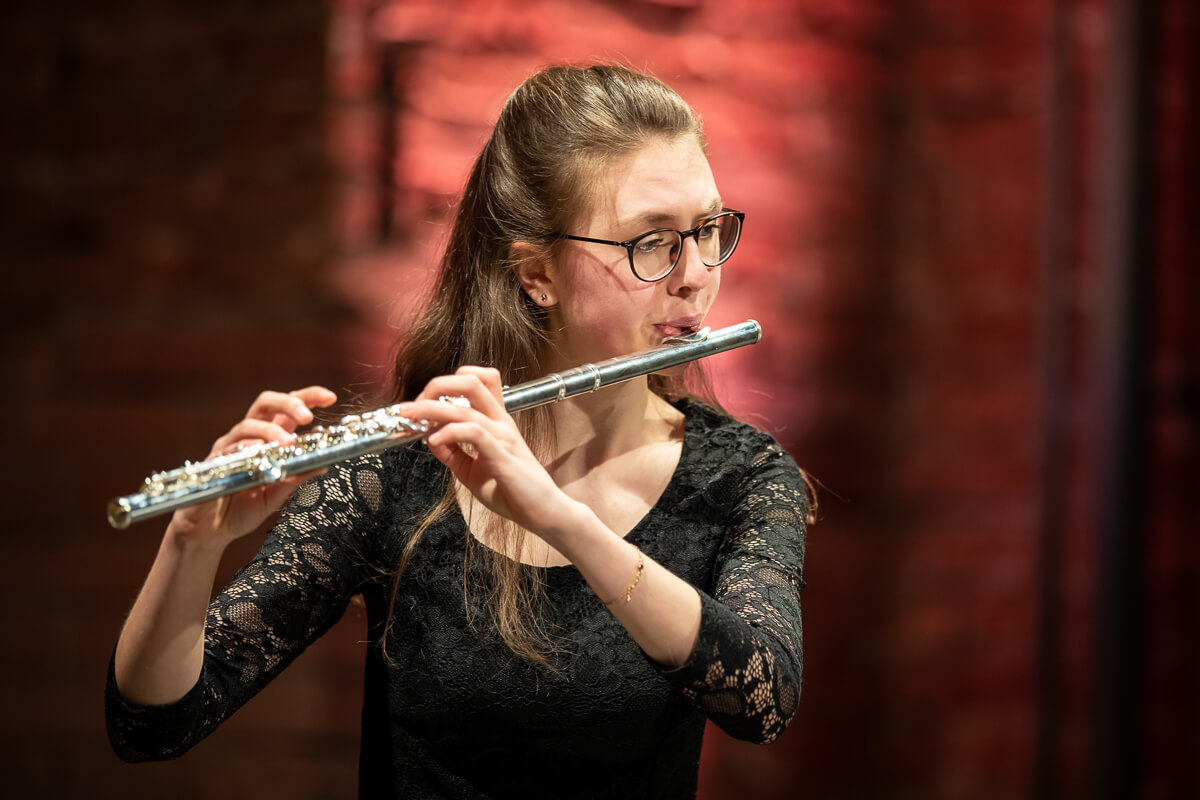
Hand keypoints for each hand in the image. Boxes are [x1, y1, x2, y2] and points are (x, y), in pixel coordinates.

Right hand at [168, 386, 337, 549]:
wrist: (210, 531)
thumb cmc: (242, 509)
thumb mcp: (278, 493)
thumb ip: (298, 476)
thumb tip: (325, 463)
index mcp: (267, 439)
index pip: (287, 409)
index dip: (307, 398)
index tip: (330, 397)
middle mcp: (247, 437)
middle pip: (266, 403)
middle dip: (289, 403)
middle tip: (307, 417)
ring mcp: (229, 447)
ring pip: (248, 425)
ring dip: (270, 431)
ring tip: (287, 443)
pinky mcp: (213, 463)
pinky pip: (229, 449)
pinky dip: (246, 449)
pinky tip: (259, 454)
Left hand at [407, 367, 578, 539]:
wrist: (542, 513)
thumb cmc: (514, 493)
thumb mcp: (472, 471)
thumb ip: (452, 454)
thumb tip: (429, 438)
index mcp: (497, 422)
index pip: (479, 381)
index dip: (448, 383)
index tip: (426, 401)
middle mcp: (501, 423)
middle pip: (471, 381)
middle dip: (437, 385)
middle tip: (415, 404)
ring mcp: (503, 437)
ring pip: (465, 407)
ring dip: (431, 408)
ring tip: (412, 417)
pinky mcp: (502, 456)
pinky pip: (473, 432)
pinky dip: (448, 432)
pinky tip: (434, 441)